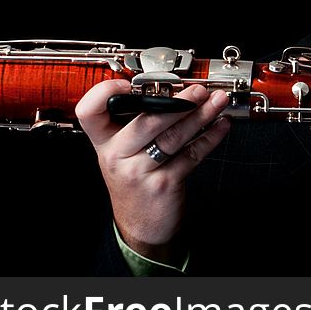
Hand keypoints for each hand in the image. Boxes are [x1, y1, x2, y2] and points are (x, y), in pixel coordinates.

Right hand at [75, 80, 230, 264]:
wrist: (141, 226)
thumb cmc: (135, 180)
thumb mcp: (123, 153)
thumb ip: (136, 123)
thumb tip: (171, 90)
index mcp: (104, 141)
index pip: (89, 112)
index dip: (104, 93)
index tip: (129, 83)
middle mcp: (117, 155)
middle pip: (146, 121)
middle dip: (179, 102)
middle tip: (199, 90)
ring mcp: (140, 171)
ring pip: (174, 136)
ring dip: (201, 115)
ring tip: (217, 101)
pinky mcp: (164, 183)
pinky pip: (191, 154)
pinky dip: (210, 137)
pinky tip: (220, 126)